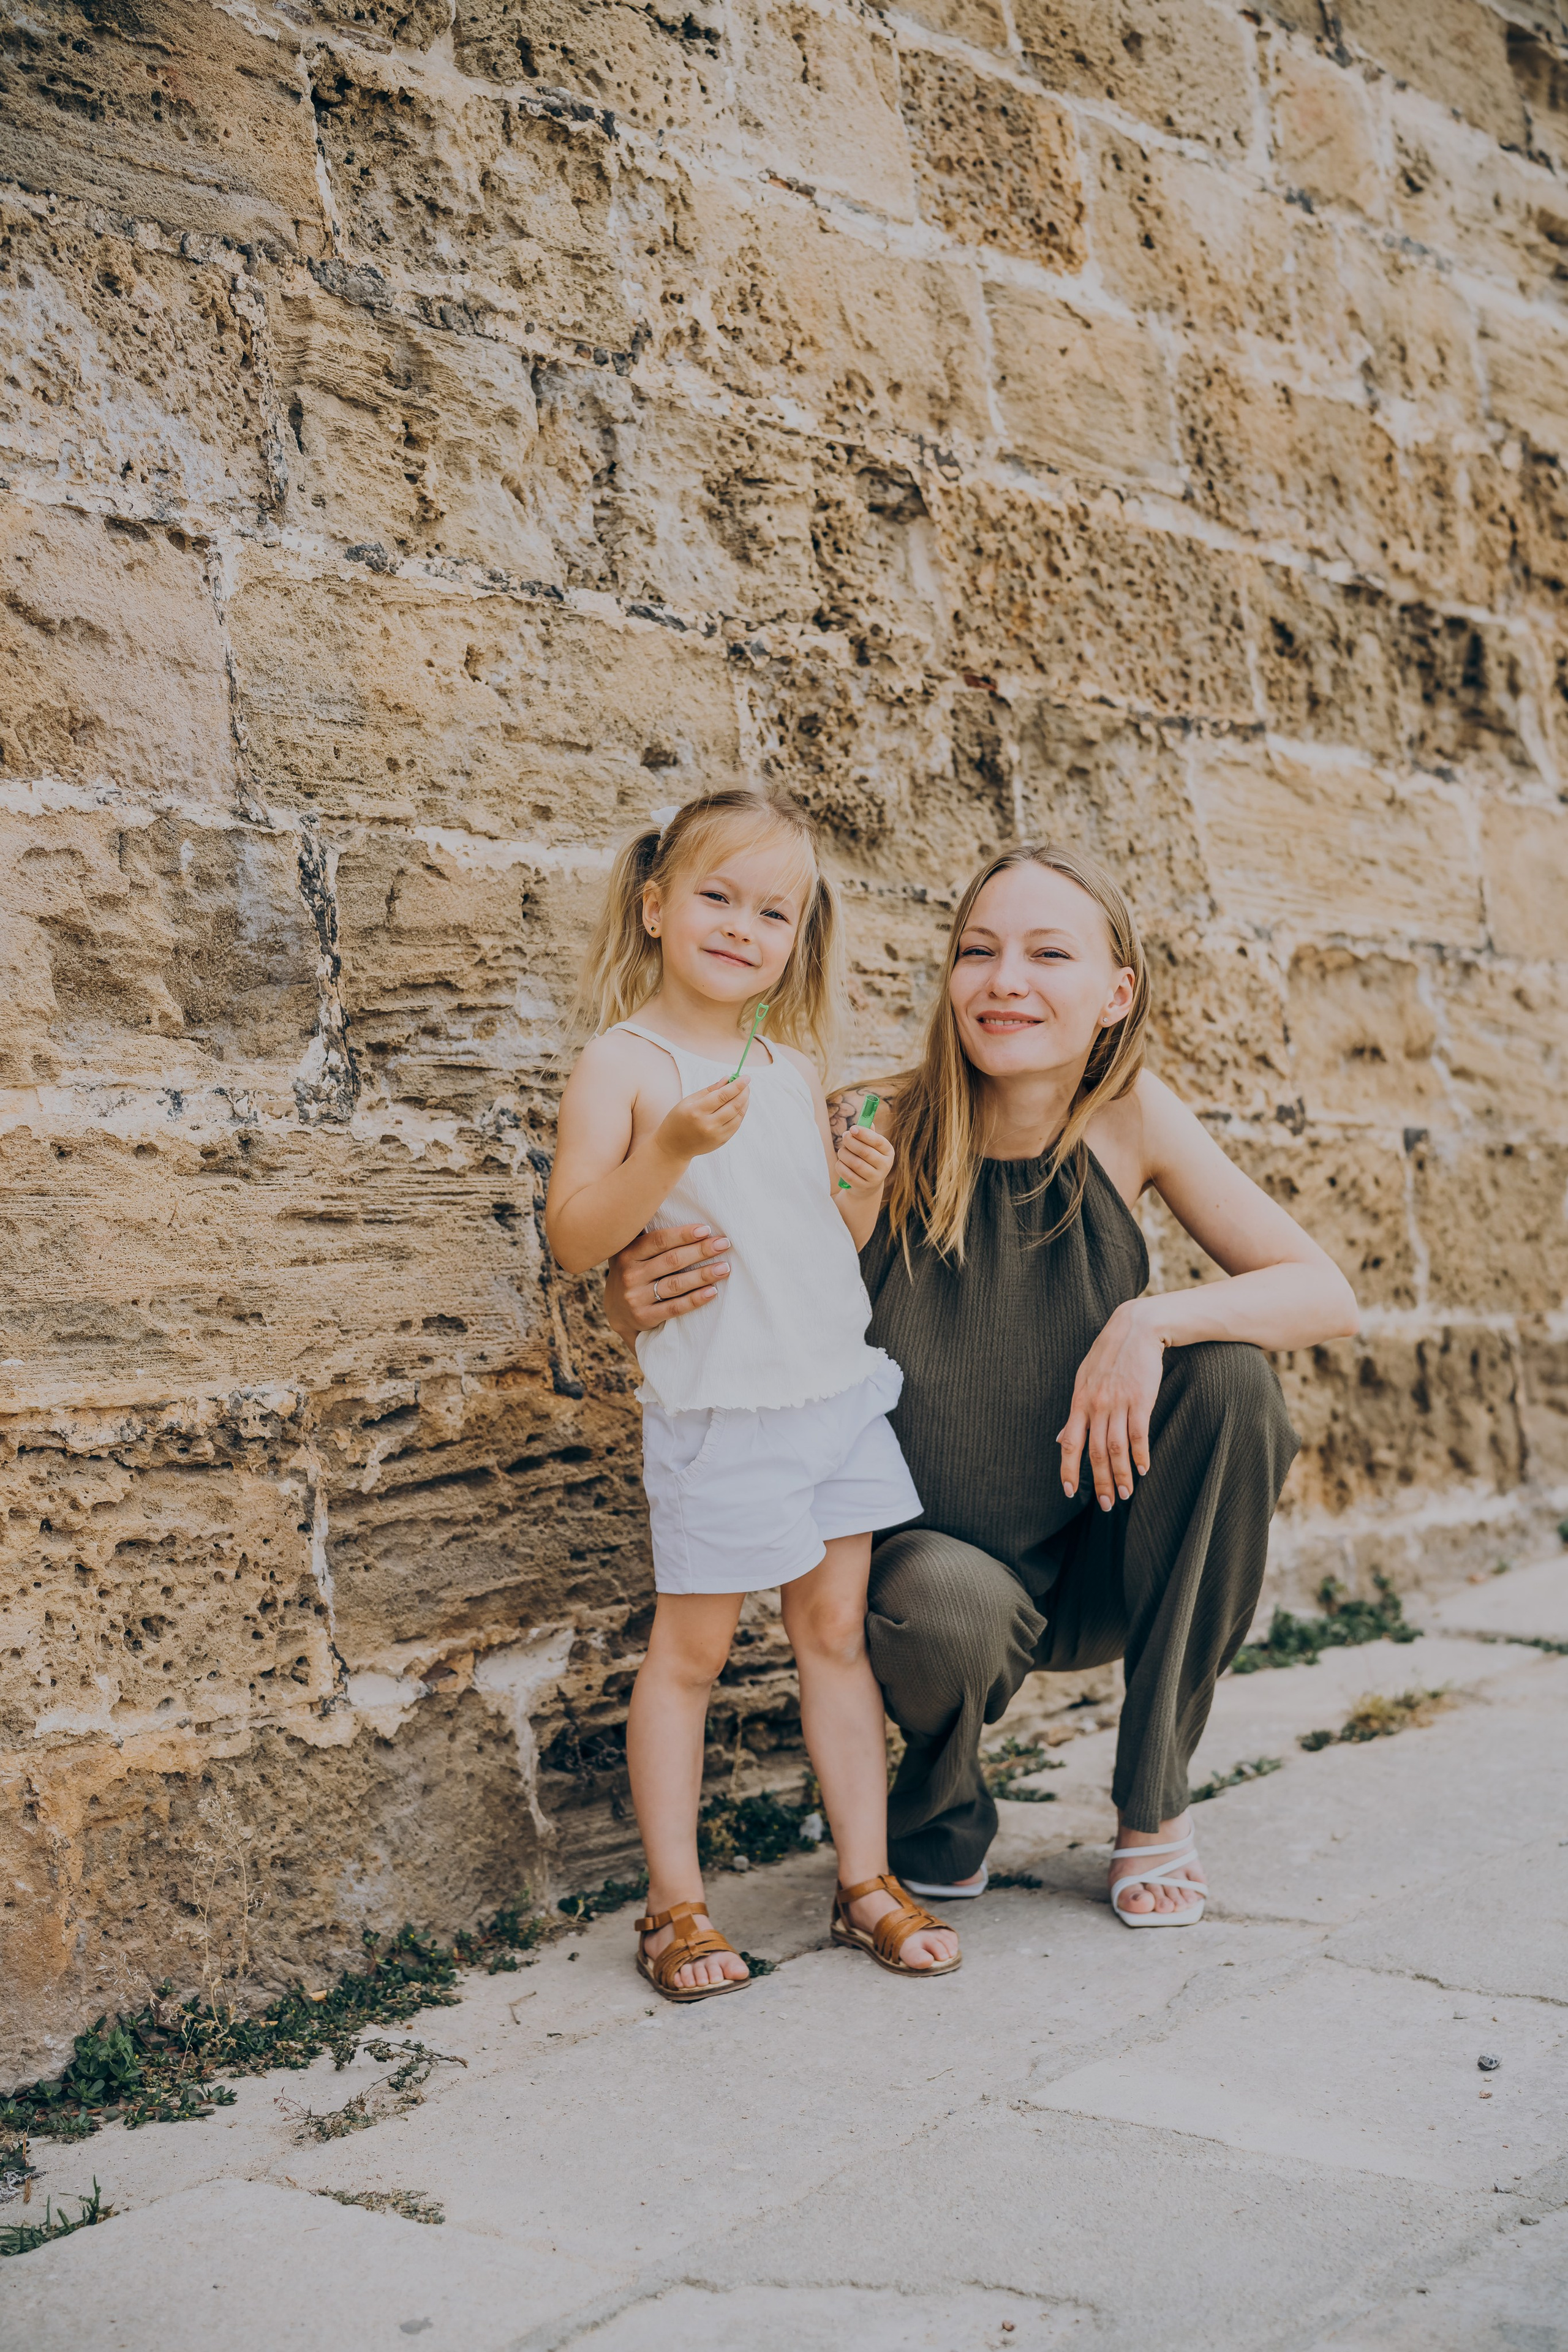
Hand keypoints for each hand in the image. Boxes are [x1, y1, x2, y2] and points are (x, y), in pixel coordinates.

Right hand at [604, 1223, 731, 1339]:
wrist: (617, 1311)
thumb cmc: (634, 1272)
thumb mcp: (630, 1252)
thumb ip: (648, 1236)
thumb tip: (675, 1208)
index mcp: (628, 1253)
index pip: (659, 1240)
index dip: (683, 1234)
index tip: (706, 1230)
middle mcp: (630, 1274)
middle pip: (672, 1261)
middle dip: (701, 1251)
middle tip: (724, 1244)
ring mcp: (636, 1297)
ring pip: (676, 1284)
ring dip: (703, 1275)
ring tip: (724, 1268)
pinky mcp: (645, 1316)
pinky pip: (675, 1307)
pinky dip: (696, 1299)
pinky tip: (712, 1291)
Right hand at [657, 1077, 747, 1161]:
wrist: (674, 1146)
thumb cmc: (679, 1119)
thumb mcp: (689, 1101)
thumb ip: (709, 1090)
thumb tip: (728, 1079)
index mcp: (696, 1111)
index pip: (722, 1096)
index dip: (737, 1085)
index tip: (746, 1077)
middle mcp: (708, 1124)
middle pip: (733, 1106)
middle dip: (744, 1092)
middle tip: (747, 1083)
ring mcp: (716, 1135)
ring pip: (738, 1116)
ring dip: (744, 1102)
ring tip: (744, 1093)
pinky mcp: (721, 1141)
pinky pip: (736, 1125)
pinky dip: (740, 1113)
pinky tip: (740, 1105)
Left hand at [834, 1124, 893, 1194]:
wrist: (867, 1185)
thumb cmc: (867, 1159)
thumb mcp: (871, 1146)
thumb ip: (868, 1134)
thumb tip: (867, 1121)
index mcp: (888, 1151)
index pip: (878, 1141)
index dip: (864, 1134)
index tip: (852, 1128)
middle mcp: (885, 1165)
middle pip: (865, 1152)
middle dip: (851, 1142)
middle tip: (844, 1136)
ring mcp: (875, 1178)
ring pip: (855, 1163)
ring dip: (844, 1154)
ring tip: (841, 1151)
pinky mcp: (863, 1187)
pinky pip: (848, 1175)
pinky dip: (840, 1166)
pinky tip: (840, 1163)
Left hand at [1057, 1300, 1166, 1510]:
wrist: (1136, 1328)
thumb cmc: (1109, 1356)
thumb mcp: (1084, 1380)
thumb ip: (1075, 1413)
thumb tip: (1061, 1440)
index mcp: (1080, 1402)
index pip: (1070, 1443)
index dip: (1069, 1470)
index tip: (1070, 1492)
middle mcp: (1096, 1405)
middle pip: (1095, 1452)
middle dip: (1101, 1482)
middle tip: (1107, 1505)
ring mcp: (1119, 1402)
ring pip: (1116, 1447)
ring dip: (1122, 1474)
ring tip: (1125, 1495)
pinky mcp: (1141, 1399)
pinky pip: (1139, 1433)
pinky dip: (1141, 1454)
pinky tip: (1144, 1470)